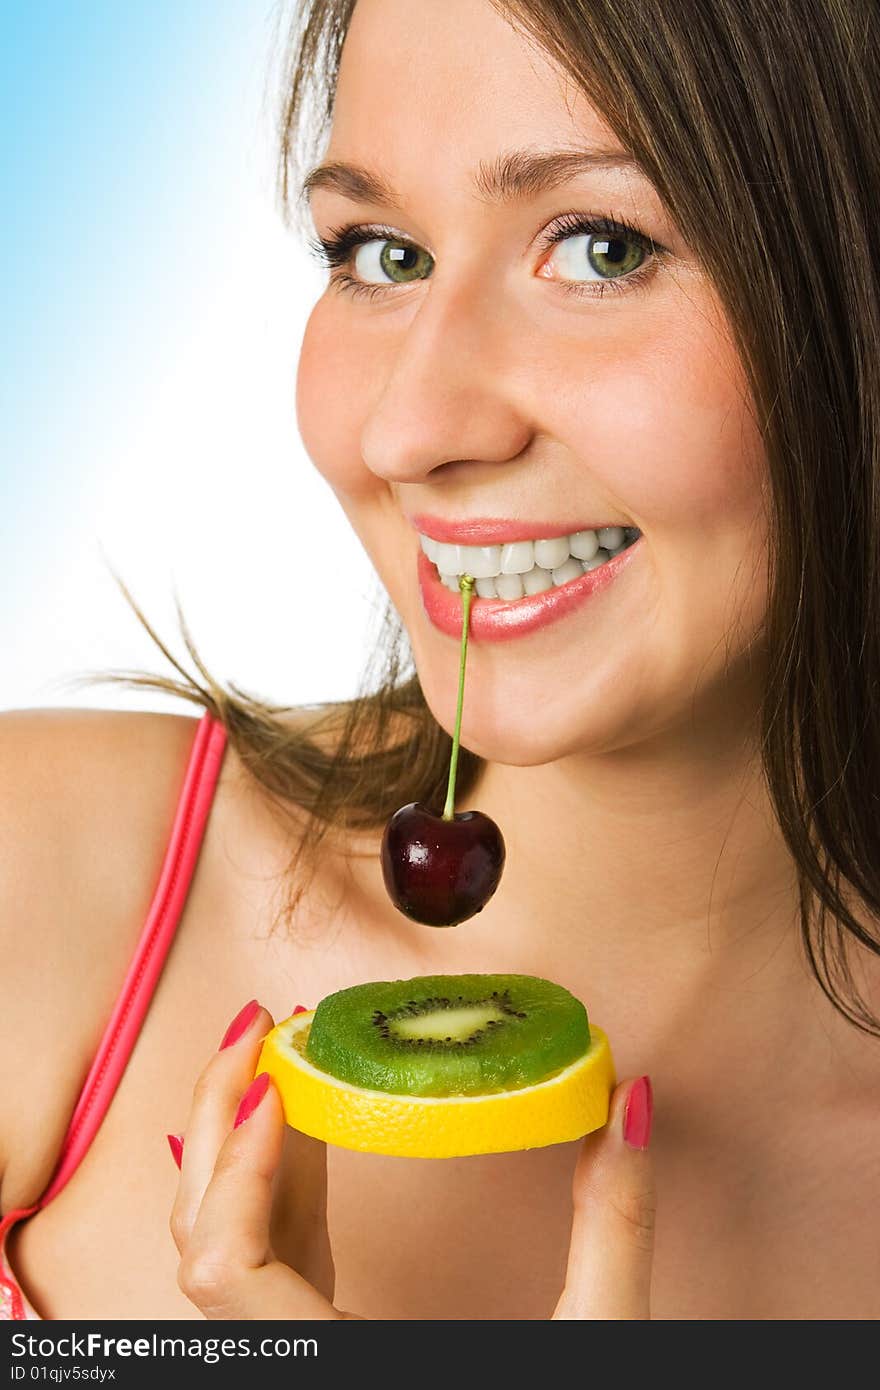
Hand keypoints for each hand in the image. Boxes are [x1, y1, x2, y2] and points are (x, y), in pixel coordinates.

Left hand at [170, 999, 654, 1318]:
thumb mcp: (598, 1348)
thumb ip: (614, 1226)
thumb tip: (631, 1105)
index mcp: (337, 1373)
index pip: (226, 1270)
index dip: (236, 1170)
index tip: (278, 1083)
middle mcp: (296, 1366)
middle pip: (203, 1238)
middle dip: (223, 1117)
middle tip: (262, 1025)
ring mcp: (299, 1355)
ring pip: (228, 1242)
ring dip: (252, 1141)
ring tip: (295, 1054)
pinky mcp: (319, 1342)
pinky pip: (270, 1254)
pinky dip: (282, 1178)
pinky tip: (316, 1123)